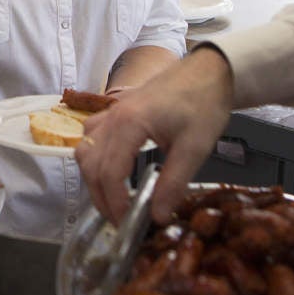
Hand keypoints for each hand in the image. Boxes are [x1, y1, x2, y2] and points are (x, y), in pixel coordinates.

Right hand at [76, 47, 234, 224]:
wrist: (209, 71)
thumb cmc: (204, 105)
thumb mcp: (195, 149)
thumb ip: (174, 184)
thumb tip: (158, 216)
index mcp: (130, 124)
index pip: (110, 173)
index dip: (115, 203)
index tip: (129, 223)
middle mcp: (112, 117)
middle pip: (90, 165)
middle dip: (101, 198)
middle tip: (120, 220)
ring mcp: (111, 112)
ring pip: (84, 150)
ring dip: (93, 178)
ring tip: (113, 199)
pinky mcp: (115, 110)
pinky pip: (91, 136)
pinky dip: (94, 157)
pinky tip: (110, 168)